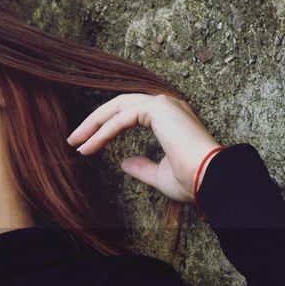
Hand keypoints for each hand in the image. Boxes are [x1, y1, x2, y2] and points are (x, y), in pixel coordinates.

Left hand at [66, 93, 222, 204]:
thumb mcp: (160, 176)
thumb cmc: (192, 181)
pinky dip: (103, 132)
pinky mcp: (159, 109)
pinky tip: (89, 146)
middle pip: (120, 106)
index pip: (129, 114)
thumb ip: (142, 167)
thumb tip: (125, 163)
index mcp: (170, 118)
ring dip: (93, 124)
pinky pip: (121, 118)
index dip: (105, 128)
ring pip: (118, 107)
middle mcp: (168, 106)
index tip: (86, 146)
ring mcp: (164, 104)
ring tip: (75, 142)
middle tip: (73, 139)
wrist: (211, 180)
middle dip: (94, 122)